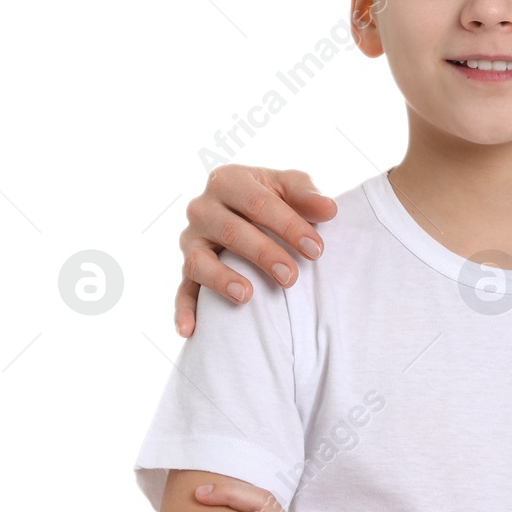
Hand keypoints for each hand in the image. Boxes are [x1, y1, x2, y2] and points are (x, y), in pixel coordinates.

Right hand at [177, 165, 338, 335]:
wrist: (248, 209)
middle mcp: (202, 208)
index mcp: (227, 180)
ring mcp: (190, 239)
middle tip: (292, 277)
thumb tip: (329, 209)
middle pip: (231, 231)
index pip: (258, 203)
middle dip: (264, 254)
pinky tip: (189, 330)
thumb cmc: (273, 197)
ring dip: (222, 280)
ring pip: (200, 261)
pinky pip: (182, 289)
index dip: (288, 226)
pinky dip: (183, 310)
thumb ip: (307, 194)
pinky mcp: (186, 267)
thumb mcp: (290, 186)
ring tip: (247, 296)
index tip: (316, 249)